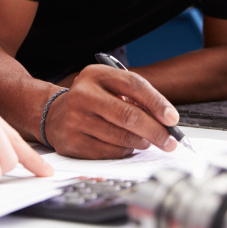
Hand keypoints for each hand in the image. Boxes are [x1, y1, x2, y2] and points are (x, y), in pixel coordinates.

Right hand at [43, 64, 178, 158]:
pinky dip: (125, 151)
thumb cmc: (91, 100)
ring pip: (122, 137)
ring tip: (147, 141)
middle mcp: (82, 94)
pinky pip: (110, 152)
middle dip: (156, 131)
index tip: (172, 118)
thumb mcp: (107, 86)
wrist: (53, 114)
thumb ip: (134, 97)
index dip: (157, 102)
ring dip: (142, 142)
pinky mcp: (73, 143)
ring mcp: (75, 119)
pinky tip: (126, 146)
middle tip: (171, 141)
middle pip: (129, 115)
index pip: (133, 85)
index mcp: (94, 75)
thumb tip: (165, 120)